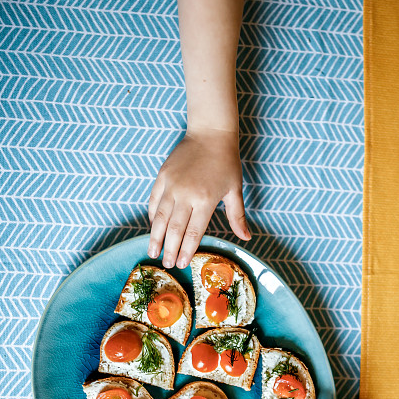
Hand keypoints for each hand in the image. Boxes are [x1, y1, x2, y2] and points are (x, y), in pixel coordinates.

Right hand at [147, 128, 249, 267]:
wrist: (210, 133)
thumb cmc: (226, 162)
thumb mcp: (235, 190)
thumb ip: (237, 216)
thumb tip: (246, 238)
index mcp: (205, 200)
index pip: (193, 232)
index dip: (187, 250)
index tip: (182, 263)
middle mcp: (186, 194)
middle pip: (174, 229)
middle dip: (170, 249)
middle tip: (167, 265)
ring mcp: (172, 185)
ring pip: (160, 218)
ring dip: (155, 237)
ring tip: (153, 252)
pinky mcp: (163, 176)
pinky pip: (154, 201)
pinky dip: (152, 216)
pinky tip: (152, 227)